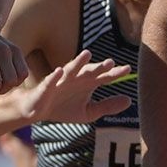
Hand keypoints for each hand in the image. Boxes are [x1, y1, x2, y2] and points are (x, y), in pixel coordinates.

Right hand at [10, 49, 132, 125]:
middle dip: (98, 67)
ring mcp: (60, 81)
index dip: (115, 73)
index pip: (104, 76)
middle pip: (89, 71)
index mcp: (87, 83)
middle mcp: (75, 78)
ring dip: (77, 62)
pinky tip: (58, 71)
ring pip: (70, 70)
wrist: (36, 111)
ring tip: (86, 54)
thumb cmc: (63, 108)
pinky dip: (54, 76)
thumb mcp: (89, 112)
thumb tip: (130, 100)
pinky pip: (49, 81)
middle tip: (109, 63)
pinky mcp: (45, 88)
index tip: (127, 69)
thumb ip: (108, 106)